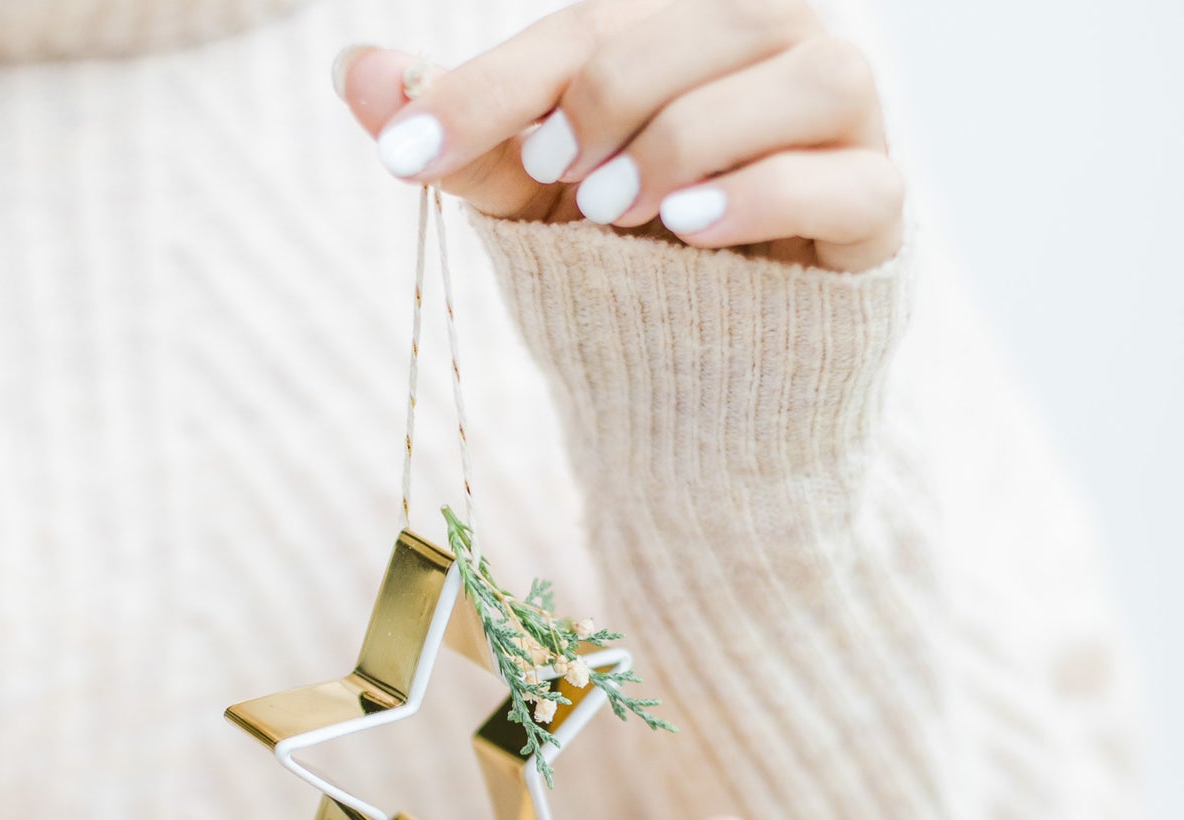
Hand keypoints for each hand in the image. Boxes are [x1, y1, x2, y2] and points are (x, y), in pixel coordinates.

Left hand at [334, 0, 901, 271]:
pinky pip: (845, 176)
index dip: (490, 87)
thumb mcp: (529, 203)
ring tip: (613, 215)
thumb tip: (351, 69)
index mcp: (685, 29)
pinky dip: (764, 193)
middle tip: (552, 177)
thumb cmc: (621, 265)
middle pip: (690, 29)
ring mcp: (843, 126)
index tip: (404, 156)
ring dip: (687, 137)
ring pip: (794, 78)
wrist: (706, 377)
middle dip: (603, 98)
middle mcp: (772, 50)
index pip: (582, 28)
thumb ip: (461, 138)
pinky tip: (691, 232)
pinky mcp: (875, 209)